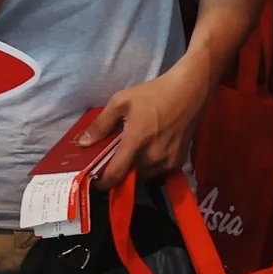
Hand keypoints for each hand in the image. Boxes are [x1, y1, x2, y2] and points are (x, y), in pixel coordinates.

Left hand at [81, 60, 208, 190]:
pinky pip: (159, 173)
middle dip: (120, 172)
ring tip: (132, 154)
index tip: (95, 182)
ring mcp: (168, 162)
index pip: (115, 174)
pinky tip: (149, 152)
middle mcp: (152, 157)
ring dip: (135, 170)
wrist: (189, 91)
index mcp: (136, 142)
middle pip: (129, 176)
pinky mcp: (179, 162)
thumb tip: (83, 143)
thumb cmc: (153, 94)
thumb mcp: (121, 101)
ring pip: (144, 176)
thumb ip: (101, 124)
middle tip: (114, 160)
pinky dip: (151, 167)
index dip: (103, 182)